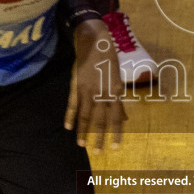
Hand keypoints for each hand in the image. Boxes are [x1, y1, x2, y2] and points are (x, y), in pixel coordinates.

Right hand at [64, 19, 126, 149]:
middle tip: (98, 152)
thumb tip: (124, 116)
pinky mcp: (76, 86)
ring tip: (82, 144)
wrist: (95, 41)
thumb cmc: (110, 58)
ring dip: (83, 131)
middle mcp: (102, 93)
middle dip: (99, 138)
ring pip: (86, 115)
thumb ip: (119, 99)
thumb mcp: (119, 78)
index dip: (116, 133)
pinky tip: (68, 127)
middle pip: (101, 120)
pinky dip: (70, 116)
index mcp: (115, 91)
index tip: (115, 147)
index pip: (116, 117)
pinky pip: (72, 104)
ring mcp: (88, 90)